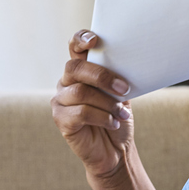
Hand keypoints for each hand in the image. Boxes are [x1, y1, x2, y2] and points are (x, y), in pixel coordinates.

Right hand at [51, 30, 134, 179]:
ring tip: (122, 114)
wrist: (116, 150)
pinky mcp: (61, 120)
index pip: (74, 47)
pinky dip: (102, 117)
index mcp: (81, 71)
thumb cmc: (118, 118)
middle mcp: (66, 82)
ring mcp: (60, 101)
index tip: (95, 40)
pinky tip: (113, 123)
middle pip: (75, 68)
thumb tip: (127, 62)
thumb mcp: (121, 94)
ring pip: (80, 92)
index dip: (80, 39)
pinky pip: (80, 112)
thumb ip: (116, 77)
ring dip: (107, 103)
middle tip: (124, 89)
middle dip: (102, 77)